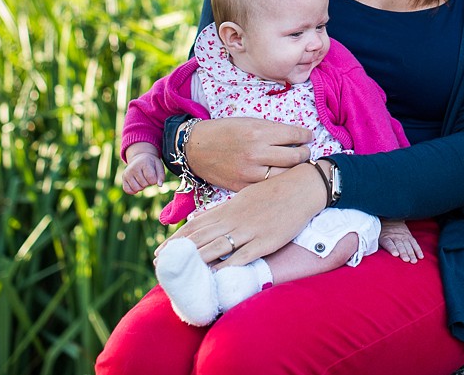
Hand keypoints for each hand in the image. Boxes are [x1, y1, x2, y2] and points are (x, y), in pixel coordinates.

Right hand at [122, 146, 164, 193]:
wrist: (139, 158)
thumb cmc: (151, 163)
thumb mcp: (159, 166)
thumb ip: (161, 175)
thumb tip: (160, 185)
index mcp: (144, 163)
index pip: (151, 178)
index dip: (154, 180)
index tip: (154, 176)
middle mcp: (134, 167)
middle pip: (144, 184)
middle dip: (148, 183)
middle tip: (147, 176)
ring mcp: (127, 173)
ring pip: (136, 189)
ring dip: (142, 187)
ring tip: (142, 180)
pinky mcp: (123, 178)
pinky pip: (127, 190)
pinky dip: (133, 191)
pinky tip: (137, 185)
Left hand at [160, 161, 325, 268]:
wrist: (303, 187)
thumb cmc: (273, 192)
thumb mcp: (243, 196)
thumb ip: (221, 210)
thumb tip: (199, 220)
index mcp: (228, 208)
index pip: (195, 225)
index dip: (176, 240)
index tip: (160, 252)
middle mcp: (234, 219)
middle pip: (200, 238)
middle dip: (179, 254)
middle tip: (161, 267)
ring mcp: (250, 231)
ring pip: (216, 247)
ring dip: (196, 262)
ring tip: (179, 275)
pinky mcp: (265, 241)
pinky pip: (242, 256)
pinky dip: (227, 267)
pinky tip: (214, 277)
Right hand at [186, 117, 313, 190]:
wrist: (195, 147)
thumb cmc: (224, 131)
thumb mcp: (249, 122)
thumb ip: (272, 130)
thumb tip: (297, 136)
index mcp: (259, 132)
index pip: (295, 134)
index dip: (306, 136)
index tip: (308, 137)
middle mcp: (256, 152)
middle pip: (295, 157)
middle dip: (305, 153)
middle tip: (305, 151)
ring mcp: (249, 172)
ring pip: (285, 175)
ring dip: (294, 169)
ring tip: (294, 165)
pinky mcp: (242, 186)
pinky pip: (268, 186)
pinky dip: (276, 181)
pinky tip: (278, 175)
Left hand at [378, 219, 423, 263]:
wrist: (390, 219)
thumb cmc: (382, 233)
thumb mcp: (377, 238)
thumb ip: (378, 247)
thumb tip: (377, 258)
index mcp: (385, 237)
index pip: (389, 243)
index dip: (392, 249)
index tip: (395, 254)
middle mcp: (395, 236)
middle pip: (399, 245)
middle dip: (403, 253)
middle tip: (406, 260)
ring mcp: (403, 235)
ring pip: (408, 245)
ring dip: (411, 253)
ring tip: (413, 261)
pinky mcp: (409, 236)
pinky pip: (414, 243)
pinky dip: (418, 250)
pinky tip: (420, 256)